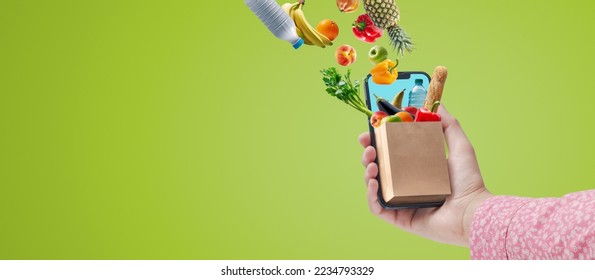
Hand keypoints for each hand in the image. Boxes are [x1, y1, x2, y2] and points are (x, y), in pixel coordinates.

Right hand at [359, 105, 492, 245]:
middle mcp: (406, 185)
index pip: (391, 152)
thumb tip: (438, 105)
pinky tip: (373, 183)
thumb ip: (449, 125)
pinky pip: (377, 207)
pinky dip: (370, 195)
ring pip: (375, 186)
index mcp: (417, 168)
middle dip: (369, 155)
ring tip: (372, 164)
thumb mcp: (460, 146)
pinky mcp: (399, 217)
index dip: (378, 141)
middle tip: (369, 147)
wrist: (471, 210)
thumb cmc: (469, 182)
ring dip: (367, 173)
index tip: (372, 130)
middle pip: (379, 167)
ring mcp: (401, 202)